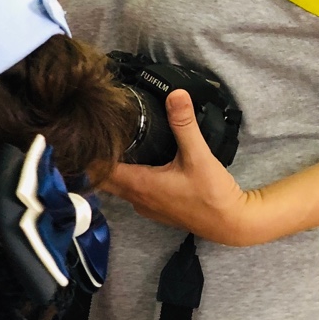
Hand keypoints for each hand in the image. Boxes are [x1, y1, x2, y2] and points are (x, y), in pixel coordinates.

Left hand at [103, 90, 262, 246]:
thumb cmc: (214, 195)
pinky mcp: (156, 209)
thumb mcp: (199, 155)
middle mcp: (137, 199)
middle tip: (96, 138)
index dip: (92, 152)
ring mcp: (145, 206)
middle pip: (104, 178)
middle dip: (97, 160)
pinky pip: (132, 193)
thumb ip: (184, 125)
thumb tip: (176, 96)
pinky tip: (137, 165)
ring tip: (112, 148)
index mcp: (140, 185)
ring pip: (117, 187)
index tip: (87, 135)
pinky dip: (127, 179)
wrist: (230, 224)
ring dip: (112, 170)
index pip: (100, 169)